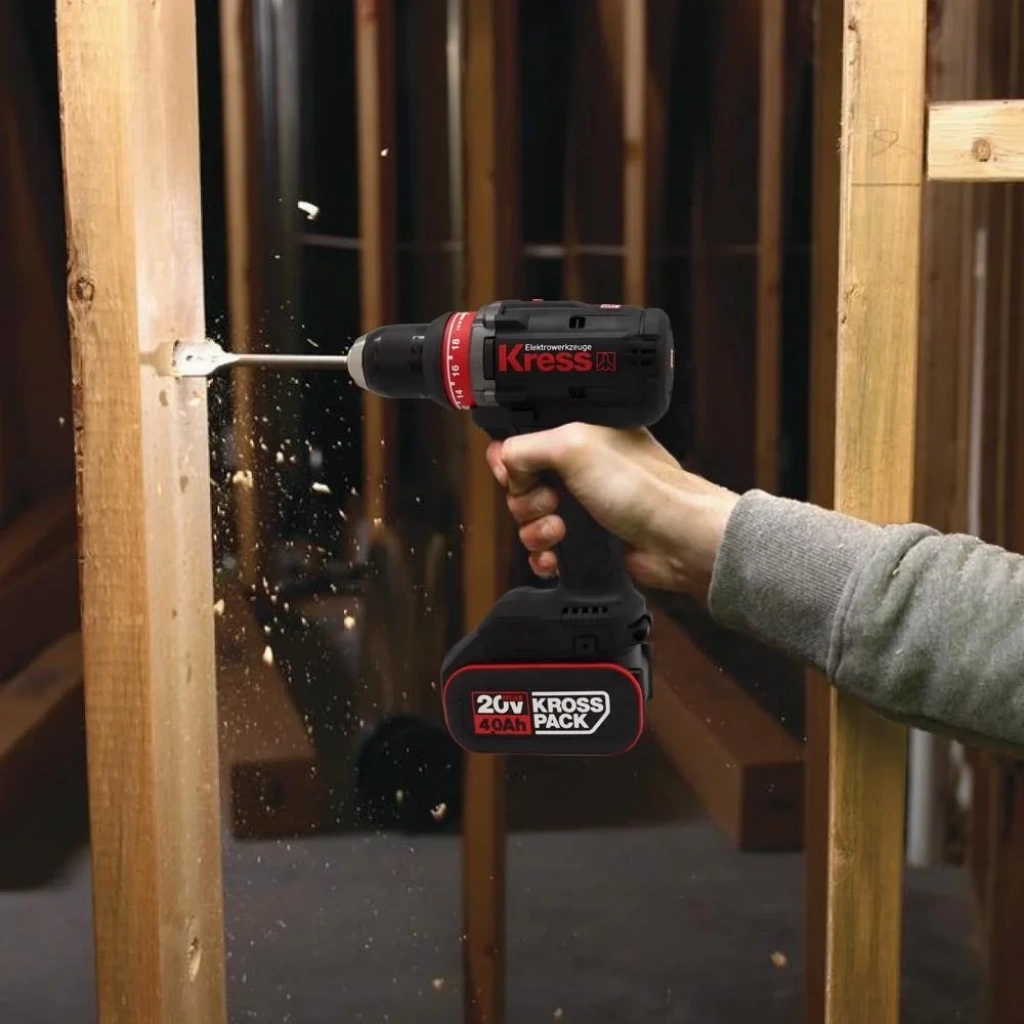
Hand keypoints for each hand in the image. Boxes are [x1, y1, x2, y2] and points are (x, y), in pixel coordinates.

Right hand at [485, 423, 739, 601]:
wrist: (676, 538)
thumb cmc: (643, 487)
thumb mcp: (574, 445)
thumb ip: (526, 447)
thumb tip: (505, 464)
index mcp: (580, 435)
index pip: (525, 442)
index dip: (511, 460)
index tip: (512, 474)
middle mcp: (581, 467)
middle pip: (521, 484)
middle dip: (525, 500)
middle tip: (550, 502)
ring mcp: (584, 505)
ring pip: (530, 520)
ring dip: (535, 530)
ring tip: (559, 531)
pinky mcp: (587, 539)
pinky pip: (546, 549)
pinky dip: (544, 555)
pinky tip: (555, 557)